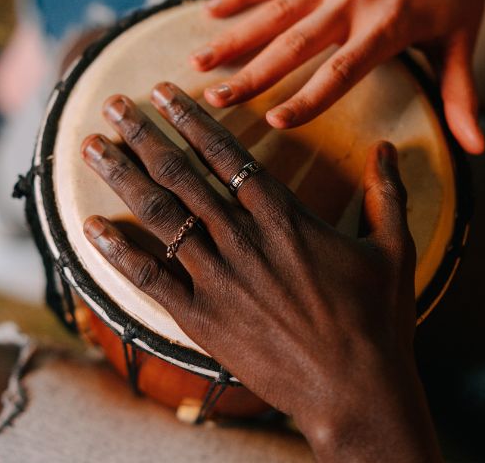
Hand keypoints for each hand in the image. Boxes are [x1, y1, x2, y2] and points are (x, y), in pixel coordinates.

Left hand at [81, 82, 440, 461]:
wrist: (356, 392)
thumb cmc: (378, 323)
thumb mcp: (395, 250)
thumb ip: (387, 194)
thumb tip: (389, 148)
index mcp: (285, 217)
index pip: (226, 155)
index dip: (190, 120)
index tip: (163, 92)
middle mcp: (244, 239)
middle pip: (182, 175)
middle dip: (143, 135)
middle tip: (110, 106)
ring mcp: (219, 279)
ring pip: (160, 217)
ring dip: (122, 178)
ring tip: (91, 148)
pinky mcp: (203, 320)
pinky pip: (151, 279)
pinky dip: (117, 252)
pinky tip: (90, 227)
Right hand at [190, 0, 484, 154]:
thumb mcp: (463, 41)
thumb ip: (461, 96)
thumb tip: (475, 150)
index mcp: (389, 26)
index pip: (342, 70)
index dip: (308, 97)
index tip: (274, 121)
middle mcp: (355, 1)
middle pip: (296, 43)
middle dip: (253, 73)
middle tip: (215, 100)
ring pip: (276, 10)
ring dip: (234, 36)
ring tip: (196, 62)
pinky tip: (208, 11)